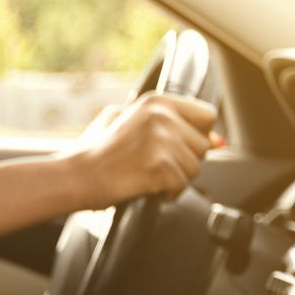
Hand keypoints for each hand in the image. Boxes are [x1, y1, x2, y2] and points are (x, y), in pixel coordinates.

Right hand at [65, 92, 216, 207]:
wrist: (77, 175)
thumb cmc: (97, 152)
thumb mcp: (126, 120)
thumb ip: (169, 123)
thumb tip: (217, 140)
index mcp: (158, 101)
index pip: (207, 115)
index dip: (197, 135)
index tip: (180, 147)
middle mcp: (162, 116)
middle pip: (203, 145)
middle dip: (185, 161)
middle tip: (155, 165)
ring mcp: (161, 140)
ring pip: (195, 168)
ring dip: (176, 179)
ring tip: (149, 176)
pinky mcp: (160, 166)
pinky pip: (182, 185)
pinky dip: (168, 193)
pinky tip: (149, 188)